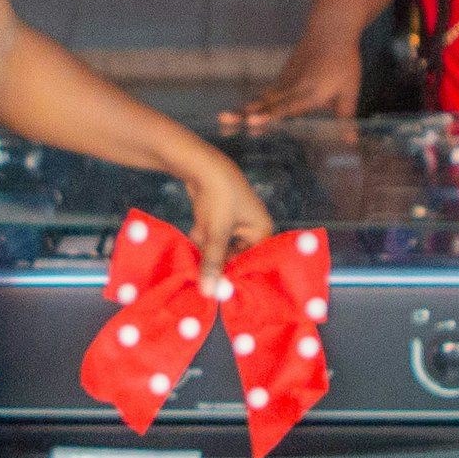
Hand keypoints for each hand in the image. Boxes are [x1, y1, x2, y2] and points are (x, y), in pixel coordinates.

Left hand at [177, 150, 276, 290]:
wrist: (200, 164)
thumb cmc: (217, 197)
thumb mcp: (215, 233)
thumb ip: (212, 263)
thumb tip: (209, 293)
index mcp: (262, 231)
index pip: (253, 262)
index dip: (236, 275)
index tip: (220, 290)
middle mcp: (252, 229)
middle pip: (234, 257)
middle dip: (216, 260)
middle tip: (203, 276)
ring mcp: (235, 223)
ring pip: (219, 247)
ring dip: (206, 248)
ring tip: (199, 242)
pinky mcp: (219, 218)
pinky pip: (211, 237)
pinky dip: (201, 236)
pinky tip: (196, 228)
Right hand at [223, 33, 361, 129]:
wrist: (330, 29)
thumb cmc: (343, 60)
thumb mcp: (350, 90)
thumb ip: (346, 117)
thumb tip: (351, 142)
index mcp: (311, 93)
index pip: (286, 107)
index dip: (268, 116)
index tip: (251, 121)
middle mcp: (293, 87)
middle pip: (265, 103)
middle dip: (244, 114)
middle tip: (223, 122)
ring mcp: (284, 81)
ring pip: (260, 98)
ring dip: (241, 110)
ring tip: (223, 119)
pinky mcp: (281, 77)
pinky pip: (264, 94)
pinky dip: (250, 105)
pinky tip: (238, 115)